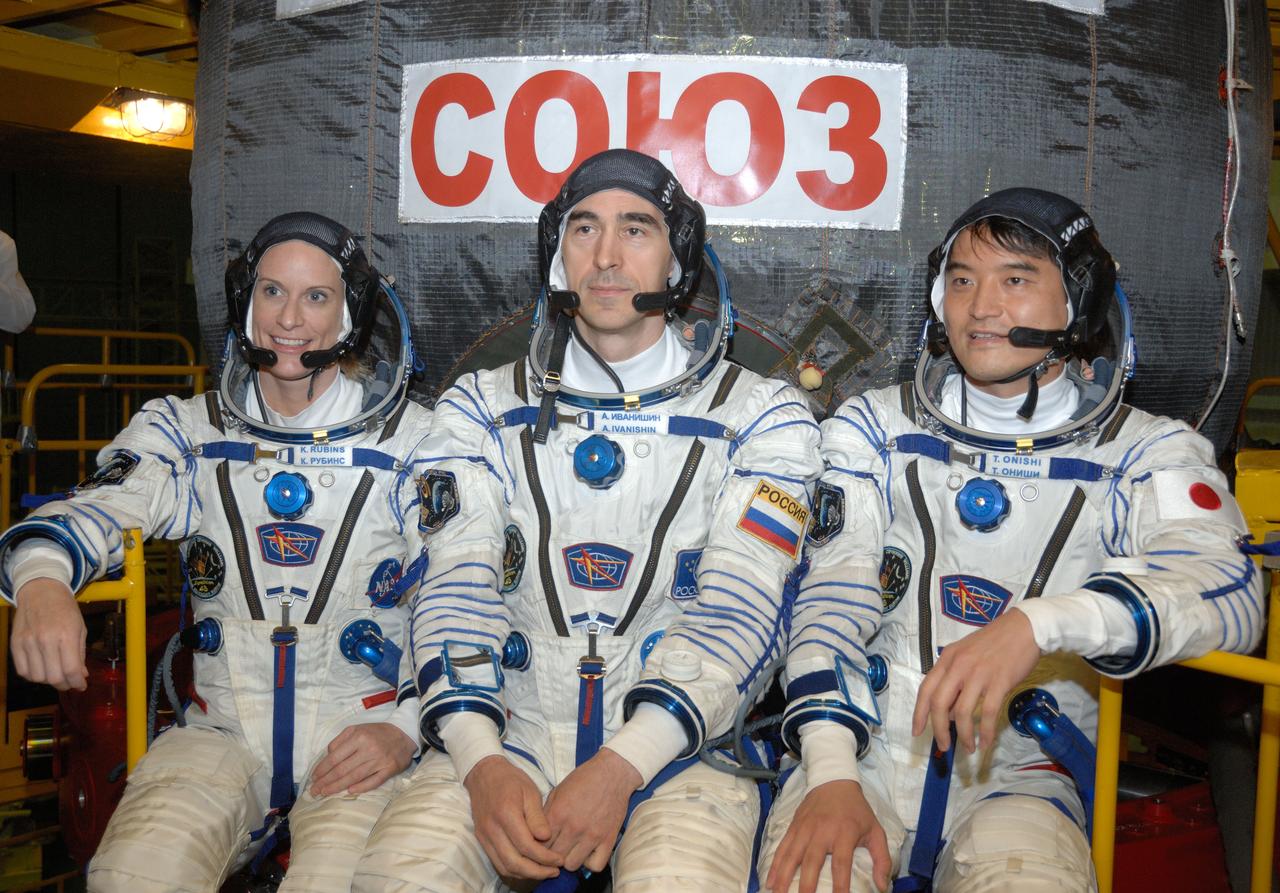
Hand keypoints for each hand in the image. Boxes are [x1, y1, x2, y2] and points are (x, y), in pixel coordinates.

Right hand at [11, 578, 86, 690]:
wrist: (41, 591)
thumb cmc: (64, 608)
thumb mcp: (80, 628)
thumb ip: (81, 653)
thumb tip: (82, 675)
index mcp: (66, 635)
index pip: (71, 669)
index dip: (77, 682)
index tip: (81, 686)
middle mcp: (46, 639)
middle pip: (53, 677)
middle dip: (65, 684)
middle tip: (70, 682)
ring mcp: (28, 642)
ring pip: (37, 677)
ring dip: (48, 681)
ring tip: (56, 673)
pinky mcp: (16, 643)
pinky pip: (22, 670)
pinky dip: (33, 675)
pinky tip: (42, 669)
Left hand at [309, 722, 415, 795]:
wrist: (404, 733)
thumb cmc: (376, 732)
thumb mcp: (357, 728)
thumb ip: (340, 740)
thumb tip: (327, 756)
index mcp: (359, 737)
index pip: (335, 757)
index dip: (322, 769)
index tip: (314, 777)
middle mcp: (368, 749)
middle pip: (342, 769)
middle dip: (326, 781)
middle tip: (314, 791)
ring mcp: (379, 760)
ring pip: (354, 777)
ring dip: (337, 787)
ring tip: (325, 793)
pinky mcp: (389, 769)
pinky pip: (373, 781)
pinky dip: (361, 787)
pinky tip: (349, 791)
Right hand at [464, 754, 560, 880]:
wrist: (484, 774)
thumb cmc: (511, 780)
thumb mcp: (530, 792)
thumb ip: (537, 817)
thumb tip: (546, 838)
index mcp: (506, 814)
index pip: (527, 846)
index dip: (545, 858)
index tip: (559, 860)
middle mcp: (492, 829)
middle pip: (514, 863)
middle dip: (537, 872)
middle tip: (554, 871)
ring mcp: (484, 836)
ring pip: (504, 867)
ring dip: (526, 874)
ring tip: (544, 871)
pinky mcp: (482, 840)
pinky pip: (497, 862)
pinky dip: (514, 870)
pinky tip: (529, 867)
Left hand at [543, 747, 641, 872]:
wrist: (613, 772)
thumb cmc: (584, 779)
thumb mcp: (558, 790)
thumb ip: (546, 813)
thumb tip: (536, 833)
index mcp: (558, 813)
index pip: (539, 844)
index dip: (537, 846)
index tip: (540, 846)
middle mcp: (574, 827)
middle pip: (553, 857)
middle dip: (551, 855)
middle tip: (555, 849)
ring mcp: (592, 835)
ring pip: (571, 865)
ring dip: (569, 859)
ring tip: (571, 850)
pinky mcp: (608, 839)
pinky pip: (595, 866)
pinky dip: (590, 863)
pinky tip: (587, 852)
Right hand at [767, 780, 889, 892]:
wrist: (834, 781)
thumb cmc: (857, 811)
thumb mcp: (876, 830)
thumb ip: (882, 859)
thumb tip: (883, 886)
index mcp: (844, 833)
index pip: (841, 863)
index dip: (840, 884)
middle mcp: (822, 831)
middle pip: (812, 861)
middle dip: (806, 885)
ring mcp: (805, 828)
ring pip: (791, 855)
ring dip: (783, 877)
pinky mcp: (793, 826)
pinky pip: (782, 848)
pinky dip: (775, 865)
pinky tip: (770, 881)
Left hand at [912, 608, 1040, 752]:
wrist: (1024, 628)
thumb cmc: (995, 642)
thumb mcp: (966, 655)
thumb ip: (955, 680)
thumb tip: (950, 713)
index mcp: (947, 659)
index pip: (926, 689)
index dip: (919, 713)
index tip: (916, 732)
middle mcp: (959, 666)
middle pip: (939, 704)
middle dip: (938, 730)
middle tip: (943, 747)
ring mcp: (979, 674)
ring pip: (963, 712)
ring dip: (963, 735)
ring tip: (968, 748)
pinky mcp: (1000, 682)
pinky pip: (988, 713)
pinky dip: (985, 732)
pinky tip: (986, 742)